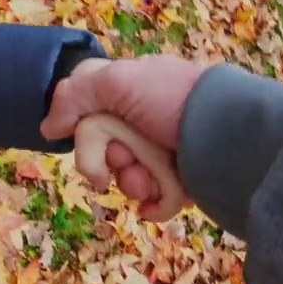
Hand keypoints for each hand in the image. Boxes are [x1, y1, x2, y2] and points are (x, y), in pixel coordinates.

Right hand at [42, 55, 204, 200]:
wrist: (233, 137)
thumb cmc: (174, 100)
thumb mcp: (120, 81)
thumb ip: (77, 94)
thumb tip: (49, 129)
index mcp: (135, 91)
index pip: (91, 111)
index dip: (84, 127)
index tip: (80, 130)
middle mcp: (148, 122)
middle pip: (105, 149)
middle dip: (110, 158)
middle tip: (125, 156)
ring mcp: (166, 154)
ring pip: (127, 178)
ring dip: (132, 181)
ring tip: (149, 180)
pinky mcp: (183, 183)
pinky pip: (154, 200)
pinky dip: (154, 202)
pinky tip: (157, 200)